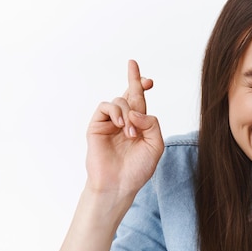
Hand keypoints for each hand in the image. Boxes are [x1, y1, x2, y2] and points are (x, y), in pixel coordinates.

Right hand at [85, 60, 163, 195]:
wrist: (119, 185)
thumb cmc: (138, 168)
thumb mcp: (155, 145)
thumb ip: (152, 124)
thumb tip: (135, 111)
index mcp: (139, 124)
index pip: (140, 100)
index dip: (142, 87)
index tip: (149, 80)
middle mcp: (125, 121)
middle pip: (129, 93)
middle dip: (133, 79)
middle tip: (134, 65)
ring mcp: (110, 123)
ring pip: (120, 100)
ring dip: (128, 113)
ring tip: (131, 133)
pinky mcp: (96, 126)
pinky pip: (105, 107)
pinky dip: (115, 111)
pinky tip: (120, 124)